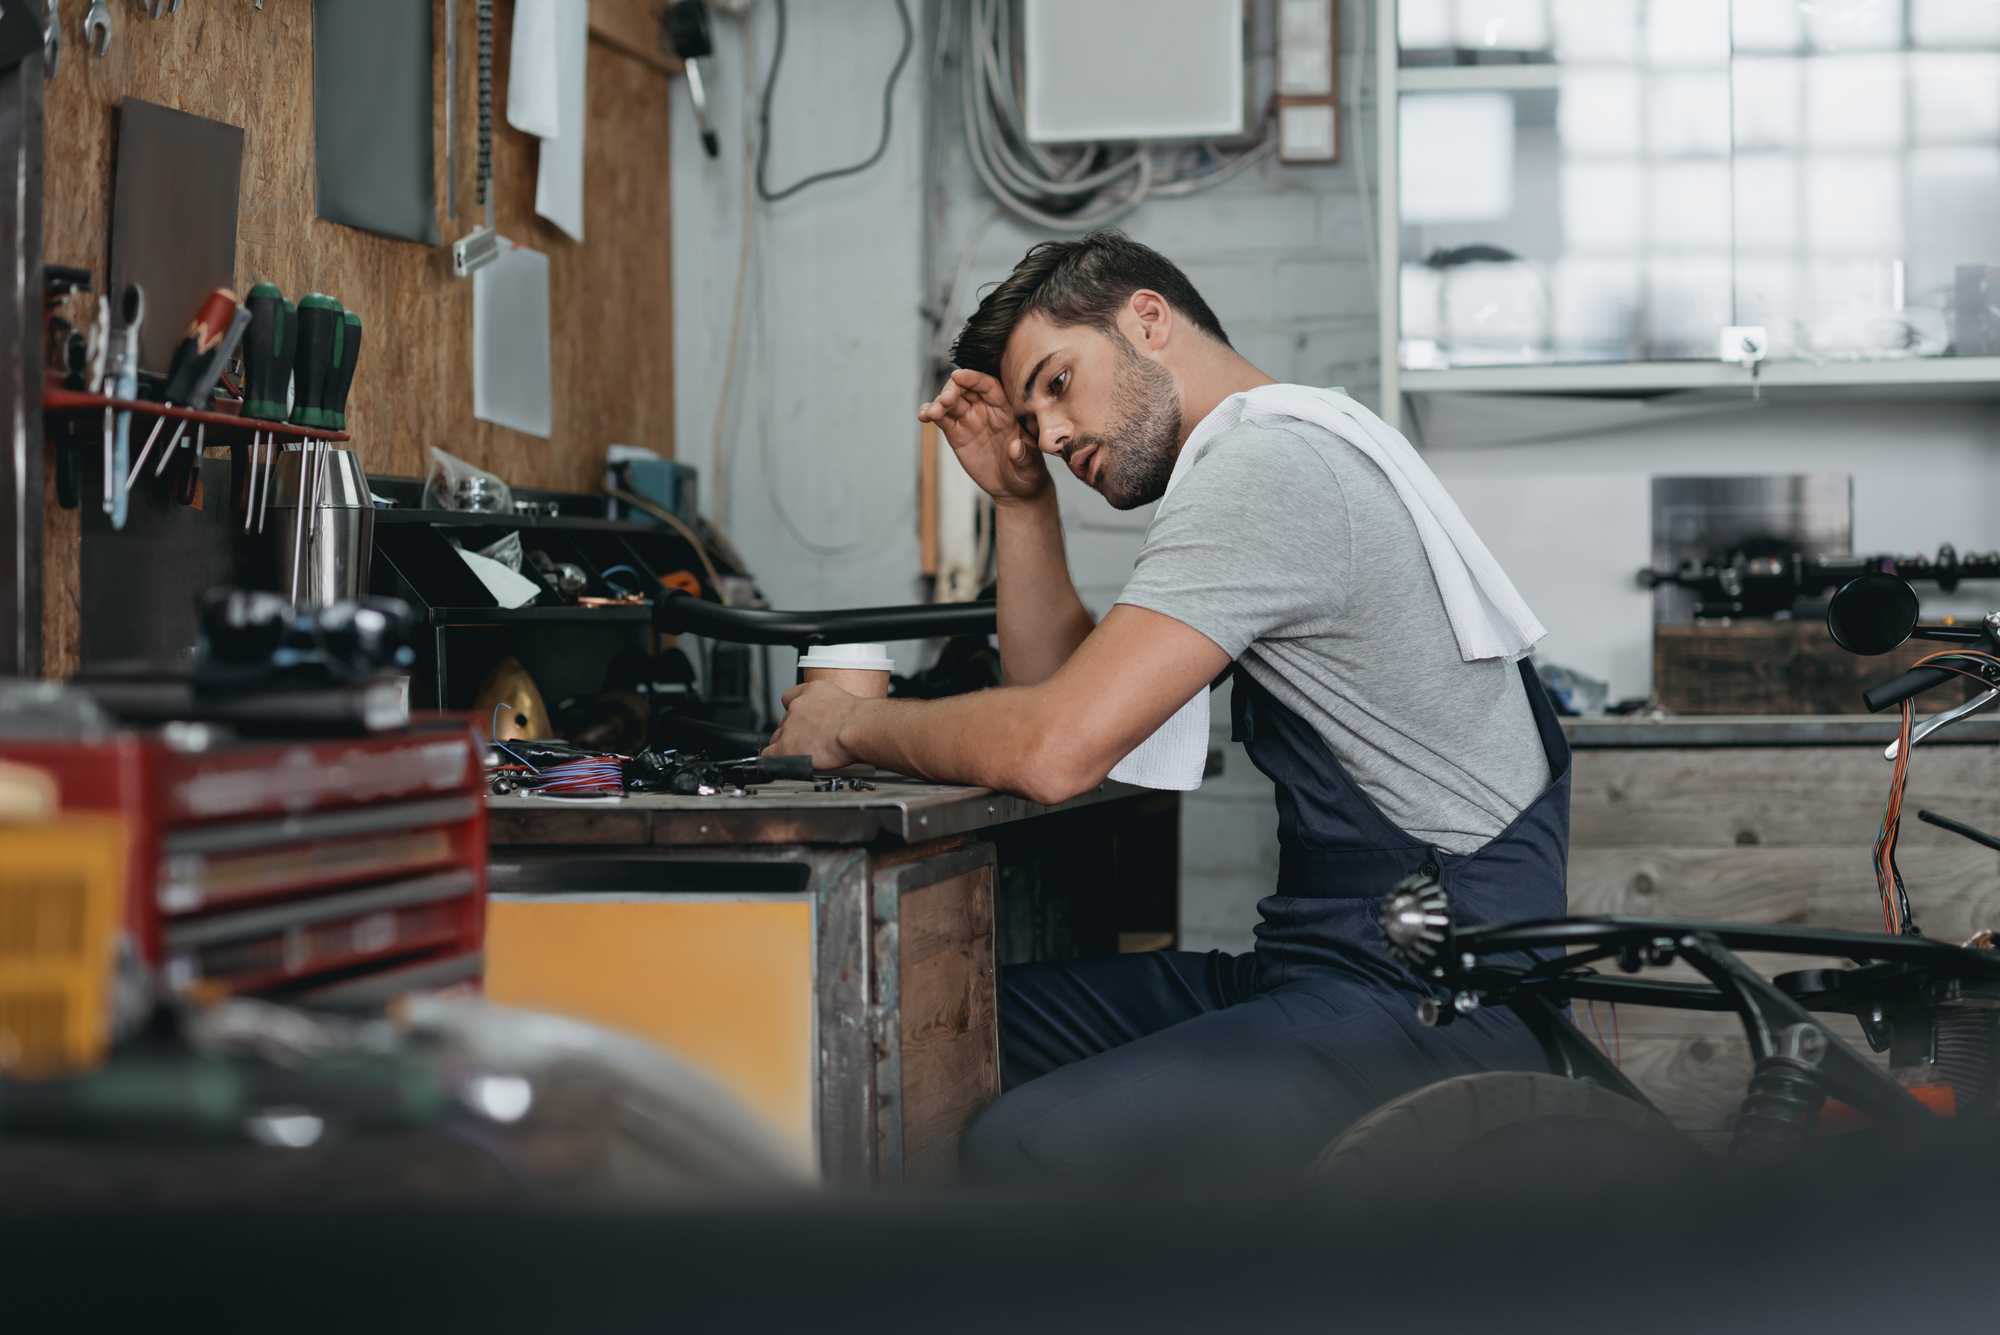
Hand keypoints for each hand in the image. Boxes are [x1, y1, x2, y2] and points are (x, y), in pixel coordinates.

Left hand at [765, 680, 865, 770]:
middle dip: (795, 733)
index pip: (790, 698)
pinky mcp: (786, 746)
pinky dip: (775, 761)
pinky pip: (769, 755)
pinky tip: (786, 764)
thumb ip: (833, 709)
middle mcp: (797, 706)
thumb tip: (837, 721)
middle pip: (785, 722)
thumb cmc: (861, 720)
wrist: (859, 728)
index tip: (801, 721)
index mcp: (811, 691)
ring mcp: (789, 726)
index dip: (795, 713)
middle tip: (811, 742)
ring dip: (788, 747)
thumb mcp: (846, 703)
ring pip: (778, 739)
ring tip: (807, 754)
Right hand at [918, 368, 1049, 505]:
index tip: (959, 375)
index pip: (989, 386)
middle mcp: (985, 410)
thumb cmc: (1027, 473)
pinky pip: (942, 419)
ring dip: (939, 403)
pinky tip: (923, 416)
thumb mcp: (1031, 468)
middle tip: (946, 400)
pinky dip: (930, 414)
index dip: (974, 379)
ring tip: (933, 413)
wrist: (1013, 489)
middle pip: (966, 389)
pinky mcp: (956, 434)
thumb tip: (1016, 447)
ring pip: (951, 402)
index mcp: (1006, 410)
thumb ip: (1025, 457)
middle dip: (953, 389)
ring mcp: (969, 421)